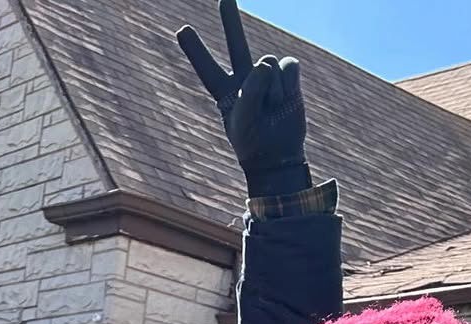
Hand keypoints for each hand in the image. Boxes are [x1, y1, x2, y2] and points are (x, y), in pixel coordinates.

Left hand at [177, 0, 307, 194]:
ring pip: (267, 63)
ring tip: (271, 109)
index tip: (182, 30)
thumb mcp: (243, 121)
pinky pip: (287, 66)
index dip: (195, 50)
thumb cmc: (254, 143)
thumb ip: (250, 90)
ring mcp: (267, 77)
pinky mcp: (288, 77)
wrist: (278, 157)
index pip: (206, 68)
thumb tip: (265, 64)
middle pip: (236, 43)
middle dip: (231, 19)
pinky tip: (284, 101)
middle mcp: (245, 80)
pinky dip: (288, 84)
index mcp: (225, 92)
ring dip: (272, 89)